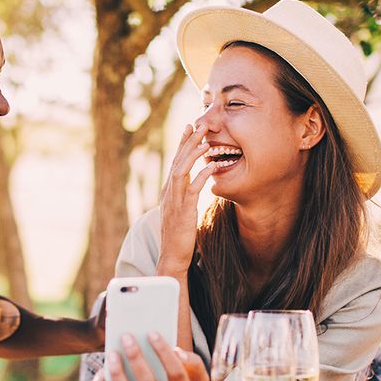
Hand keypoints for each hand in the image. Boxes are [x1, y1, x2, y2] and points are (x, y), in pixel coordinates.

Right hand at [157, 123, 213, 272]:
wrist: (172, 256)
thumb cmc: (179, 236)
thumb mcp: (181, 212)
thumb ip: (185, 197)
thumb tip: (192, 187)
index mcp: (168, 191)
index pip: (175, 162)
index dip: (181, 144)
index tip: (189, 128)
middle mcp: (169, 192)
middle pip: (177, 161)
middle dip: (188, 142)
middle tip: (198, 124)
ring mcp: (175, 201)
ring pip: (182, 170)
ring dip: (194, 154)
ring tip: (205, 140)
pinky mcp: (184, 210)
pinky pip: (193, 189)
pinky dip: (202, 175)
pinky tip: (212, 165)